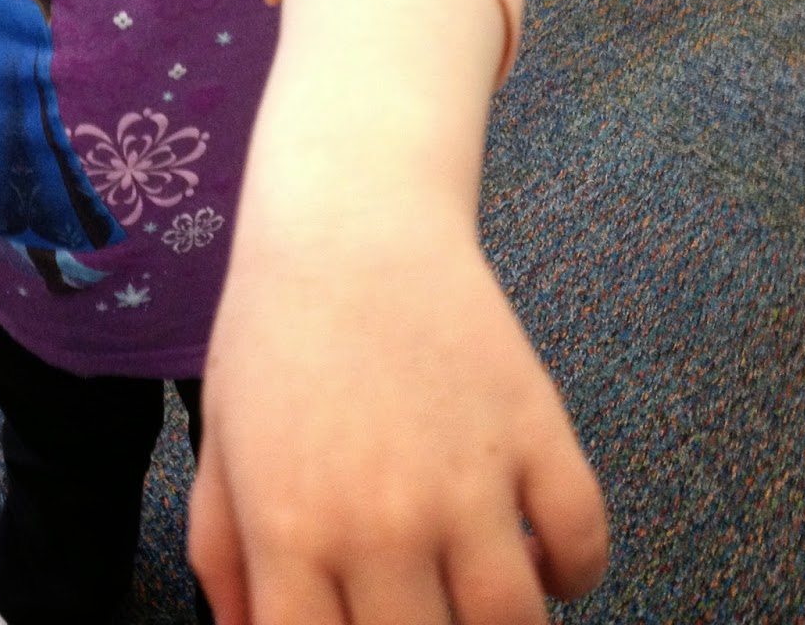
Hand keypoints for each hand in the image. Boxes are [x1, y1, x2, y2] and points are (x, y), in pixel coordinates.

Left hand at [190, 212, 607, 624]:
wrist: (350, 218)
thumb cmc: (275, 329)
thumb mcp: (222, 441)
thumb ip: (224, 557)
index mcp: (294, 531)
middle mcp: (384, 523)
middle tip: (415, 606)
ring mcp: (470, 479)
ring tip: (474, 595)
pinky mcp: (536, 429)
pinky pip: (582, 545)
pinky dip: (573, 572)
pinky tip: (537, 557)